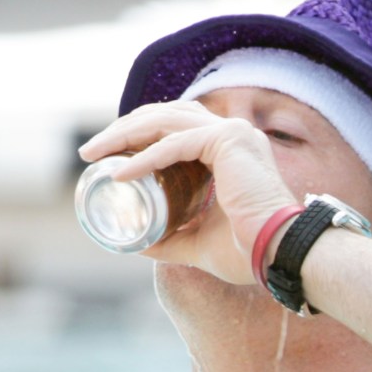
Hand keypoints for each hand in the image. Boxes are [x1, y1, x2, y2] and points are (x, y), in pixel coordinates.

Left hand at [78, 100, 295, 282]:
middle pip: (163, 116)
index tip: (106, 155)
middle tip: (90, 153)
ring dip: (124, 135)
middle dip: (122, 130)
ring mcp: (232, 133)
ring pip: (164, 121)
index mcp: (229, 150)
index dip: (137, 134)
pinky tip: (120, 174)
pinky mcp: (228, 142)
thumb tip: (138, 245)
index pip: (174, 127)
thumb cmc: (249, 252)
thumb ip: (172, 239)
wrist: (280, 255)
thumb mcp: (198, 243)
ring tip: (94, 155)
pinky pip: (175, 145)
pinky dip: (144, 159)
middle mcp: (232, 134)